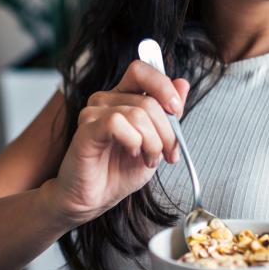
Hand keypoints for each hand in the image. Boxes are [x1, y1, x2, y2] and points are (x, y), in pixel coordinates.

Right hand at [50, 60, 189, 225]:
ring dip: (153, 143)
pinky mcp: (86, 129)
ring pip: (138, 114)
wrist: (95, 199)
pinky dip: (133, 141)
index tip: (177, 110)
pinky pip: (118, 123)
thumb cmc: (119, 171)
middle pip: (149, 101)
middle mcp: (106, 100)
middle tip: (167, 154)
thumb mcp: (156, 141)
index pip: (142, 70)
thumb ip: (169, 114)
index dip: (163, 86)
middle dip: (167, 132)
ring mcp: (94, 113)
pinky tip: (131, 153)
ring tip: (148, 159)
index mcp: (123, 97)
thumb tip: (182, 83)